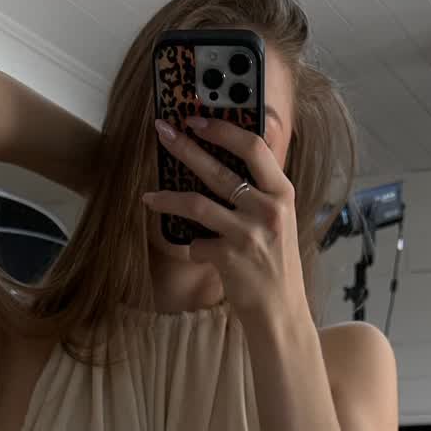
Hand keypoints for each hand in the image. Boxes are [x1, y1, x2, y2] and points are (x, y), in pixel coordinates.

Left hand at [144, 116, 306, 322]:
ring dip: (167, 199)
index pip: (254, 147)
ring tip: (148, 197)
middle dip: (185, 148)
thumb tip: (226, 159)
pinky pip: (196, 244)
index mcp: (282, 193)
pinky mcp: (230, 259)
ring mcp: (249, 234)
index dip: (223, 129)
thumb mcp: (279, 220)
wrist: (281, 312)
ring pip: (197, 204)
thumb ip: (260, 191)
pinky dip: (193, 248)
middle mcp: (268, 210)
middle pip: (218, 169)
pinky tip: (199, 254)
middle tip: (162, 132)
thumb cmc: (275, 263)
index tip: (197, 118)